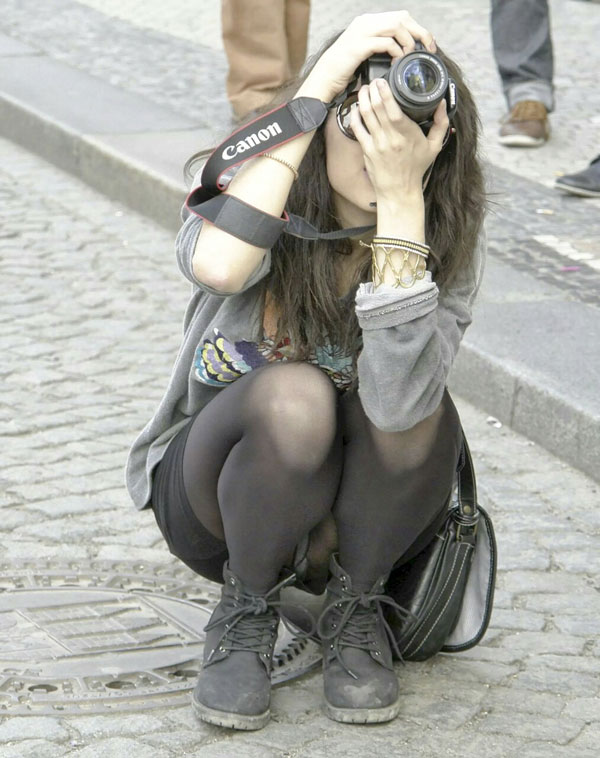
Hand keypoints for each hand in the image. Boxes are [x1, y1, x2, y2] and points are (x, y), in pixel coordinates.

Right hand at [300, 11, 435, 102]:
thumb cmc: (344, 71)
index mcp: (369, 22)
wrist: (324, 78)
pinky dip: (396, 52)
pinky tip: (397, 63)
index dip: (417, 29)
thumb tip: (401, 52)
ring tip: (411, 57)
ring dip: (408, 42)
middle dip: (419, 32)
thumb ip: (380, 47)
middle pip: (402, 17)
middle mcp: (366, 22)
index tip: (427, 45)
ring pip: (396, 26)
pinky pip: (386, 43)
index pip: (400, 17)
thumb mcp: (365, 54)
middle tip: (428, 49)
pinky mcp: (359, 45)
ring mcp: (362, 32)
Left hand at [350, 78, 448, 199]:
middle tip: (373, 81)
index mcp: (407, 135)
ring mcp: (376, 144)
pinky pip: (357, 128)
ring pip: (365, 115)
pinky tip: (357, 106)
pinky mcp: (366, 150)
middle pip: (376, 108)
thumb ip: (440, 123)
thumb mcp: (434, 146)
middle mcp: (390, 138)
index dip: (385, 94)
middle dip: (372, 90)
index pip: (393, 111)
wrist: (399, 190)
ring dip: (363, 98)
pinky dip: (355, 114)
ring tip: (365, 88)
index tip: (382, 81)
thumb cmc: (416, 168)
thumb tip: (442, 102)